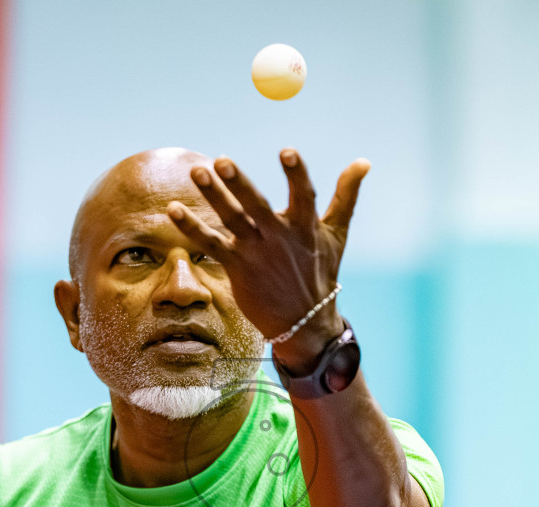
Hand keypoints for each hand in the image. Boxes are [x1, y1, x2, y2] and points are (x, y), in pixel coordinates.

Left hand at [168, 150, 369, 372]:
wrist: (304, 323)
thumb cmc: (320, 272)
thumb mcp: (337, 234)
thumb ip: (347, 195)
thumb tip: (365, 161)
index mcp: (305, 227)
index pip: (303, 196)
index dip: (296, 174)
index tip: (287, 152)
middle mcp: (279, 239)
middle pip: (256, 206)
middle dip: (238, 183)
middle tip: (221, 160)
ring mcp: (256, 253)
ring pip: (231, 220)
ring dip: (213, 195)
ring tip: (196, 171)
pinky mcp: (237, 267)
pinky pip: (210, 244)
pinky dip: (191, 227)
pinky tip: (173, 208)